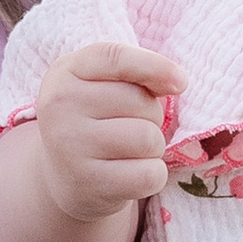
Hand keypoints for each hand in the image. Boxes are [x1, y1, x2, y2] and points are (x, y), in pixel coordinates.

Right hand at [33, 41, 185, 229]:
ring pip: (149, 138)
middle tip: (128, 128)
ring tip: (129, 151)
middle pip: (140, 102)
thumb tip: (177, 81)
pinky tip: (130, 175)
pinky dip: (153, 176)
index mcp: (64, 73)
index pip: (114, 57)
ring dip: (153, 147)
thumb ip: (134, 74)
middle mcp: (60, 107)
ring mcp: (70, 147)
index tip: (182, 82)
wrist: (61, 178)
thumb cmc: (94, 122)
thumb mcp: (100, 85)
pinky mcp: (89, 184)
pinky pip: (150, 174)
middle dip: (151, 116)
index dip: (154, 66)